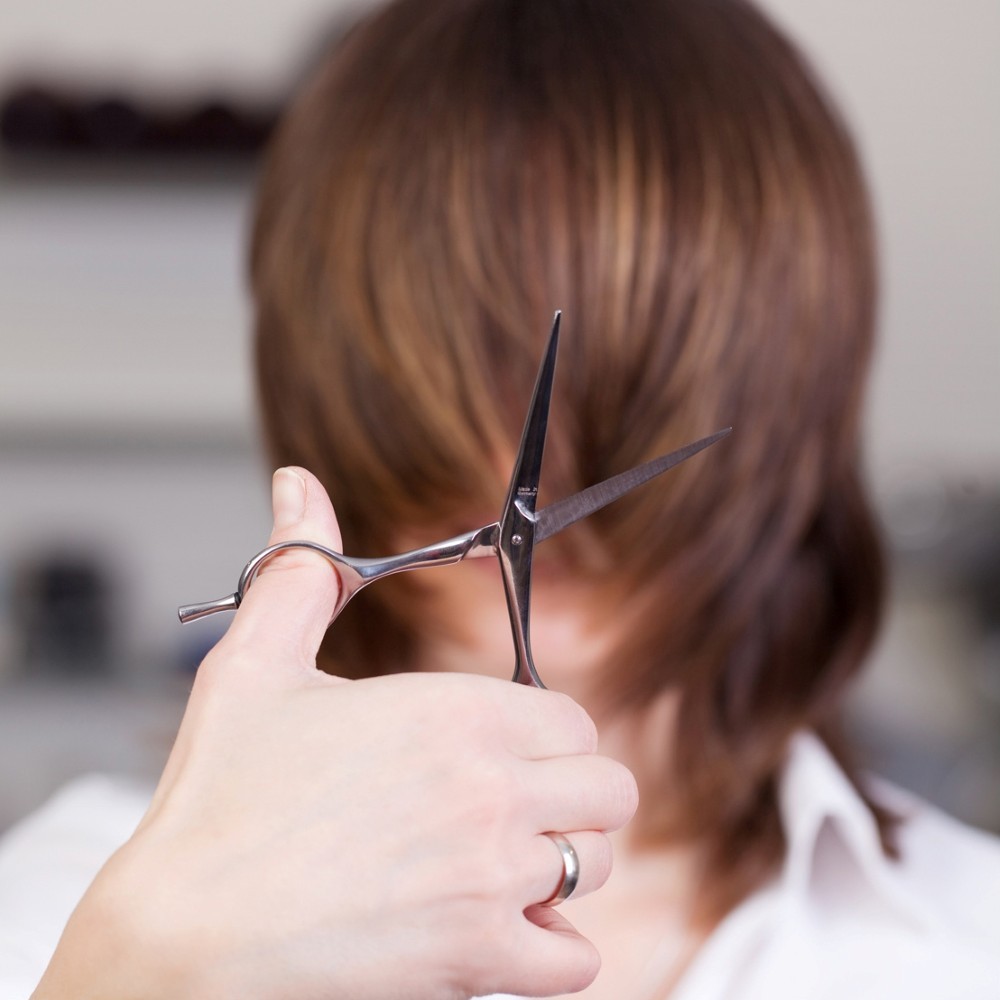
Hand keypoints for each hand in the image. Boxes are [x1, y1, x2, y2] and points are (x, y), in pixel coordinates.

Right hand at [34, 468, 636, 999]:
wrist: (181, 936)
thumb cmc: (215, 803)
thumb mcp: (253, 665)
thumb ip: (299, 571)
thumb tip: (299, 487)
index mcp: (456, 713)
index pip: (574, 720)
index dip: (547, 739)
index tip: (508, 757)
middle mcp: (491, 789)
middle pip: (610, 789)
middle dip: (572, 800)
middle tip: (516, 812)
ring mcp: (492, 878)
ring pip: (599, 866)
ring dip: (562, 869)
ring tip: (502, 870)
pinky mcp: (479, 961)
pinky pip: (576, 961)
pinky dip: (551, 951)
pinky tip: (501, 935)